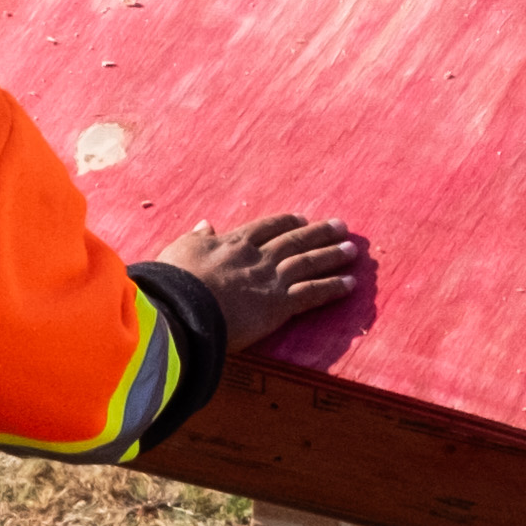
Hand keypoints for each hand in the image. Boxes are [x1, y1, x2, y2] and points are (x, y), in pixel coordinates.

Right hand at [155, 212, 369, 356]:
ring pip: (308, 263)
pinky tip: (350, 284)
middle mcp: (258, 257)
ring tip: (352, 250)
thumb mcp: (179, 250)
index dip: (286, 222)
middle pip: (294, 240)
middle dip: (319, 233)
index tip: (302, 219)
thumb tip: (205, 225)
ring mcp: (271, 280)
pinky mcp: (280, 305)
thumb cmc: (174, 281)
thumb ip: (196, 238)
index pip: (266, 228)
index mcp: (233, 243)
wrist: (183, 307)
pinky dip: (332, 288)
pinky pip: (312, 294)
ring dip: (332, 255)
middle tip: (340, 226)